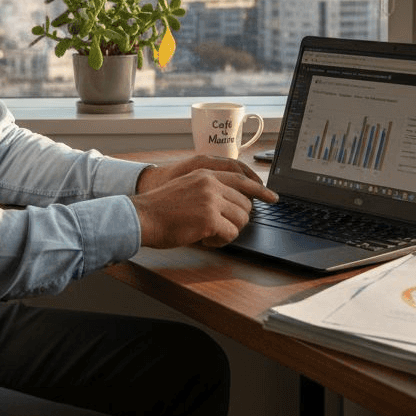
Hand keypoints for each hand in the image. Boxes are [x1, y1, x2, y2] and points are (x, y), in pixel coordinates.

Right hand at [130, 158, 276, 248]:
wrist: (142, 217)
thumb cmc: (161, 208)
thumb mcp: (186, 187)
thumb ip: (208, 189)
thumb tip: (233, 203)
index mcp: (206, 174)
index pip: (242, 179)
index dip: (260, 190)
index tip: (273, 197)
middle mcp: (211, 184)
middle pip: (245, 204)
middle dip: (237, 219)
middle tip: (219, 227)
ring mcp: (211, 201)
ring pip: (241, 220)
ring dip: (228, 231)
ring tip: (209, 233)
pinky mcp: (209, 219)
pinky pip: (231, 234)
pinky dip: (221, 240)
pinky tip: (205, 239)